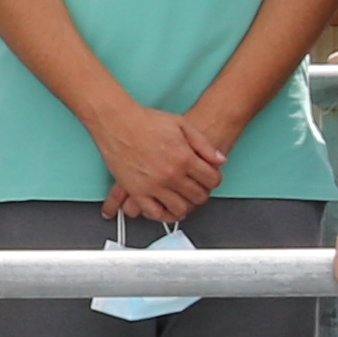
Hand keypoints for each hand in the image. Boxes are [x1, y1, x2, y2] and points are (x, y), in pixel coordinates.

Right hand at [93, 96, 226, 221]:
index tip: (210, 178)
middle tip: (197, 188)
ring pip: (180, 209)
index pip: (212, 180)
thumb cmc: (145, 121)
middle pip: (198, 197)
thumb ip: (204, 144)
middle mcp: (170, 175)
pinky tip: (168, 209)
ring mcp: (153, 185)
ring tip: (184, 198)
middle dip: (202, 193)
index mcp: (184, 158)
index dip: (214, 179)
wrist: (117, 121)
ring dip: (186, 206)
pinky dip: (165, 215)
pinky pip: (155, 213)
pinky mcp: (136, 191)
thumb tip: (220, 159)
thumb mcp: (182, 124)